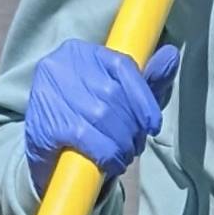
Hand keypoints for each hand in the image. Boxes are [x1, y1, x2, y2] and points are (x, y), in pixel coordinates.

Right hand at [25, 38, 180, 192]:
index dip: (144, 99)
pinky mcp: (42, 123)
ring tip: (125, 155)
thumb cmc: (88, 118)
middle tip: (136, 145)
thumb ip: (147, 79)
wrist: (46, 152)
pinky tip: (111, 163)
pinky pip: (86, 137)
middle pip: (112, 94)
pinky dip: (106, 154)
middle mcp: (59, 64)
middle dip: (132, 126)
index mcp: (80, 51)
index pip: (122, 66)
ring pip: (101, 116)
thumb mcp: (122, 96)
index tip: (154, 125)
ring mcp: (47, 92)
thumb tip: (171, 55)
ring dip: (122, 143)